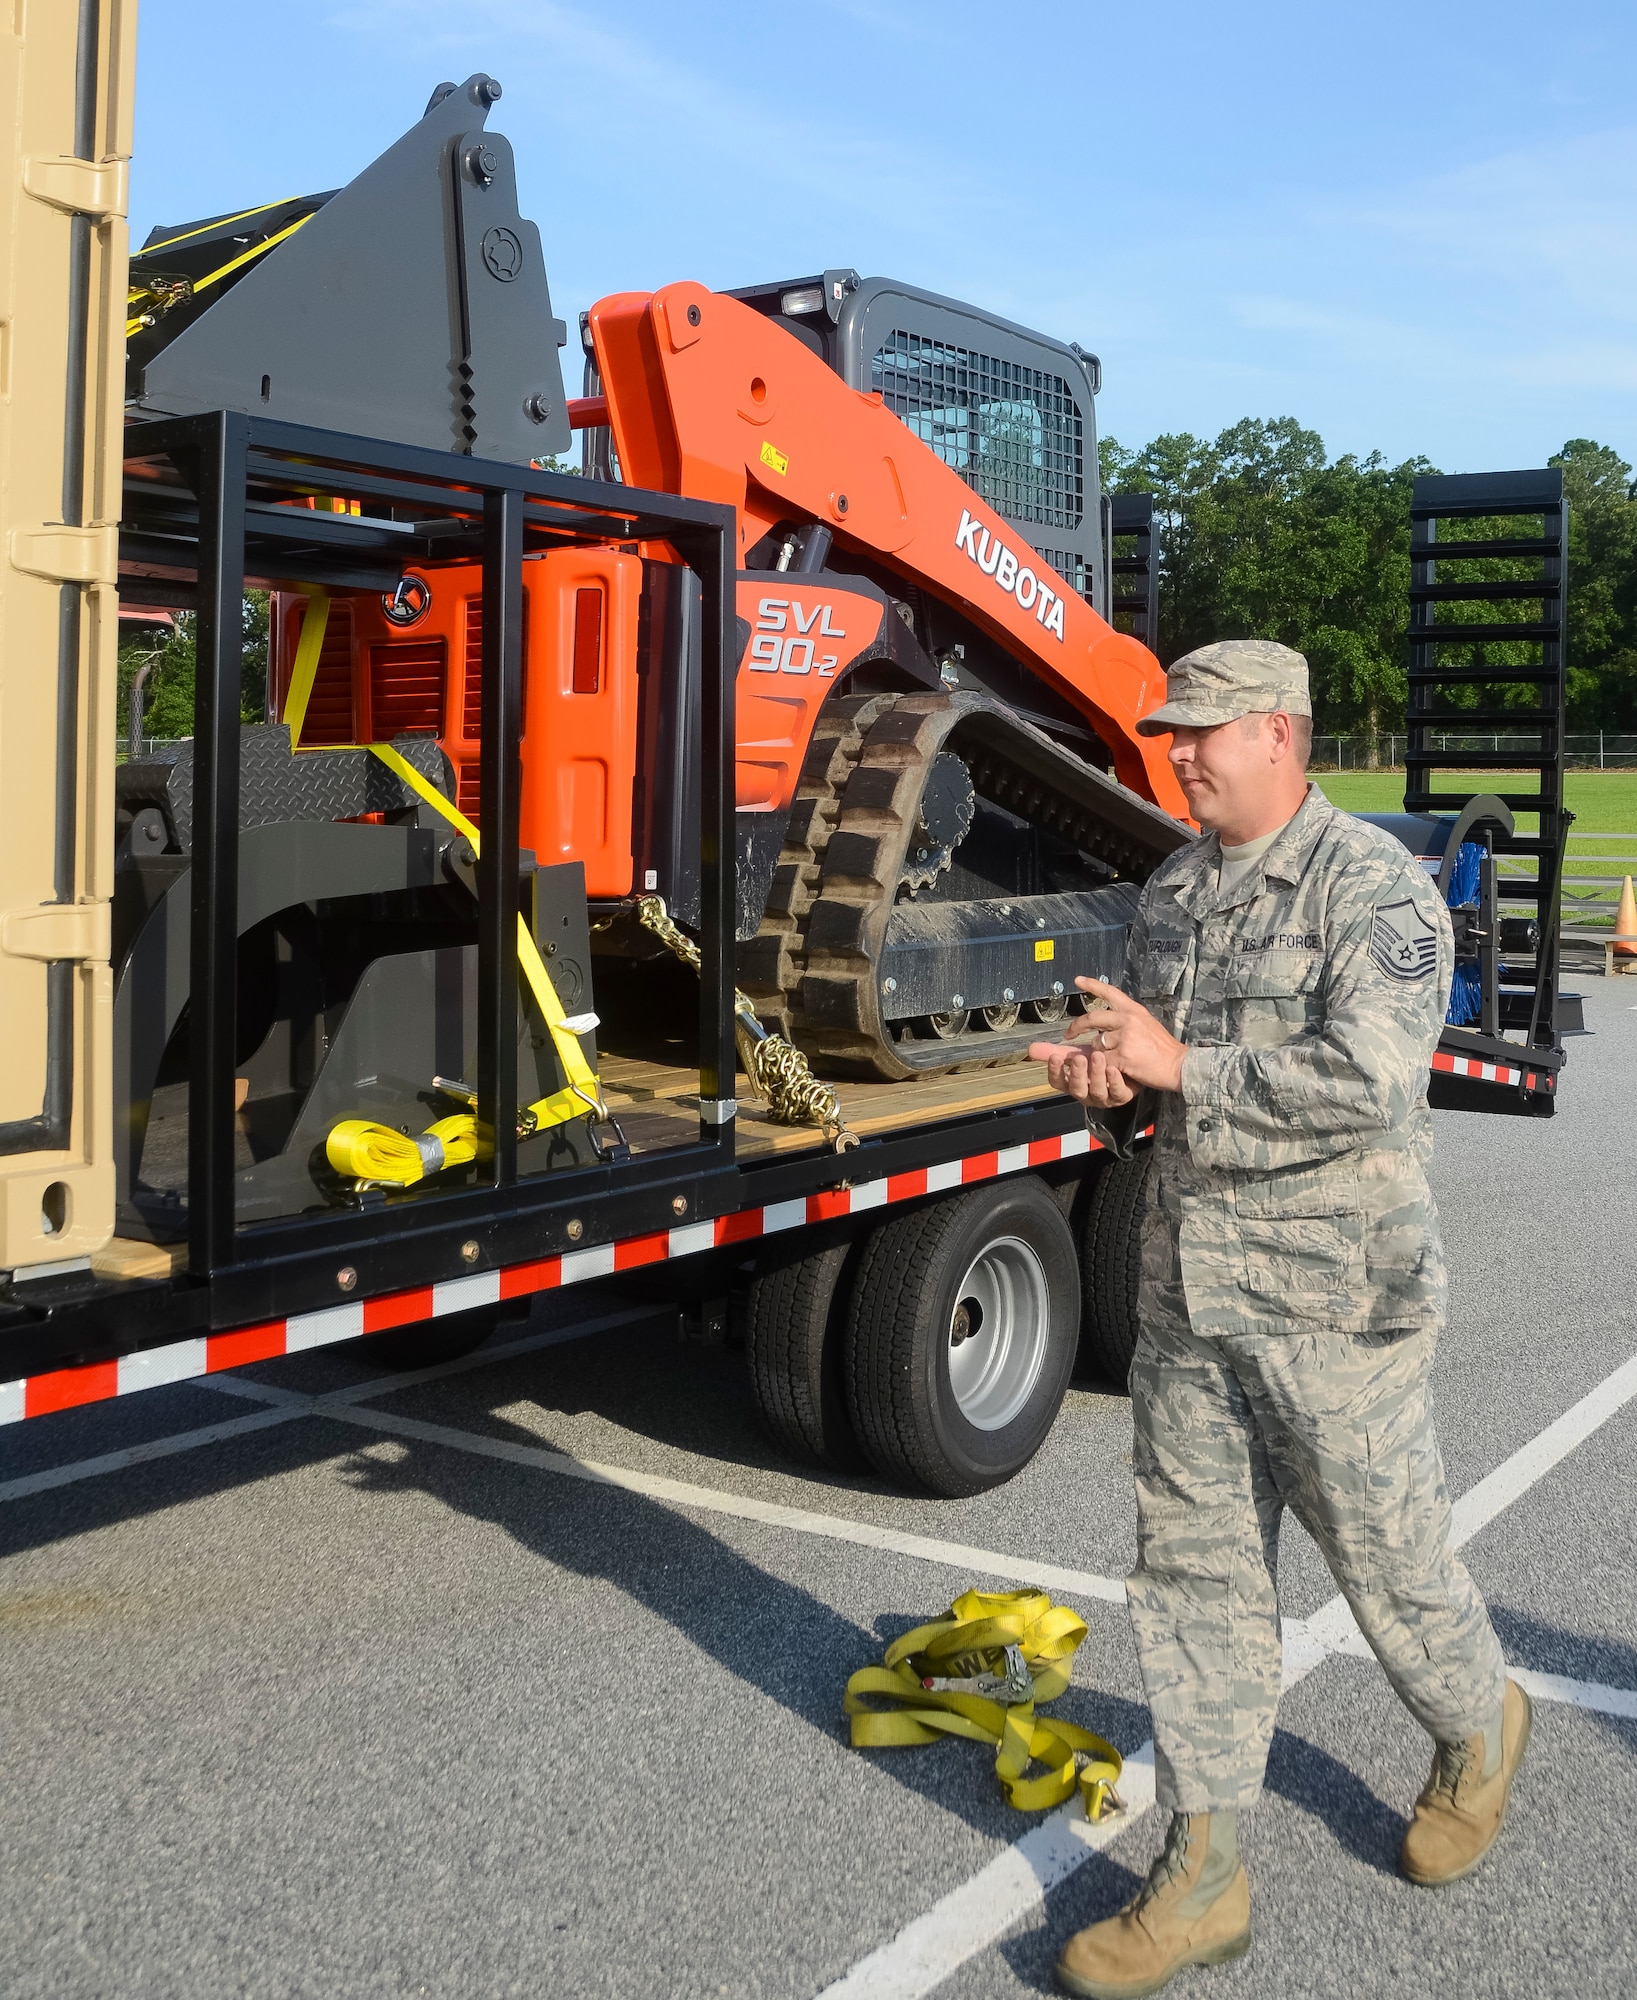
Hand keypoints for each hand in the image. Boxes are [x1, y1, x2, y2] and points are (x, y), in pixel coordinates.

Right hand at [1026, 1032, 1135, 1108]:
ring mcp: (1104, 1097)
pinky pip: (1117, 1092)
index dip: (1055, 1071)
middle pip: (1077, 1089)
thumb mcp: (1076, 1055)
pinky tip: (1113, 1068)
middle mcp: (1086, 1093)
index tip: (1055, 1057)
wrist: (1127, 1067)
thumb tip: (1030, 1048)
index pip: (1057, 1082)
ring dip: (1096, 1074)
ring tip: (1098, 1056)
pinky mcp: (1121, 1096)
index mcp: (1072, 1083)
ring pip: (1098, 1090)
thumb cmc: (1100, 1062)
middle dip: (1077, 1074)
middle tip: (1079, 1058)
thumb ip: (1055, 1051)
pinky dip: (1114, 1080)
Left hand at [1028, 978, 1186, 1099]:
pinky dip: (1102, 1066)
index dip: (1092, 984)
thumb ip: (1128, 1020)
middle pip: (1093, 1018)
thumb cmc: (1163, 1049)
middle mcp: (1128, 1019)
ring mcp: (1126, 1037)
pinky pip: (1102, 1060)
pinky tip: (1113, 1068)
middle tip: (1069, 1034)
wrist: (1178, 1065)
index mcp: (1134, 1010)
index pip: (1110, 992)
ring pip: (1096, 1043)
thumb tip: (1106, 1023)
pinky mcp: (1123, 1056)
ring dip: (1098, 1052)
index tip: (1078, 980)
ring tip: (1112, 1058)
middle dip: (1077, 1027)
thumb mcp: (1147, 1024)